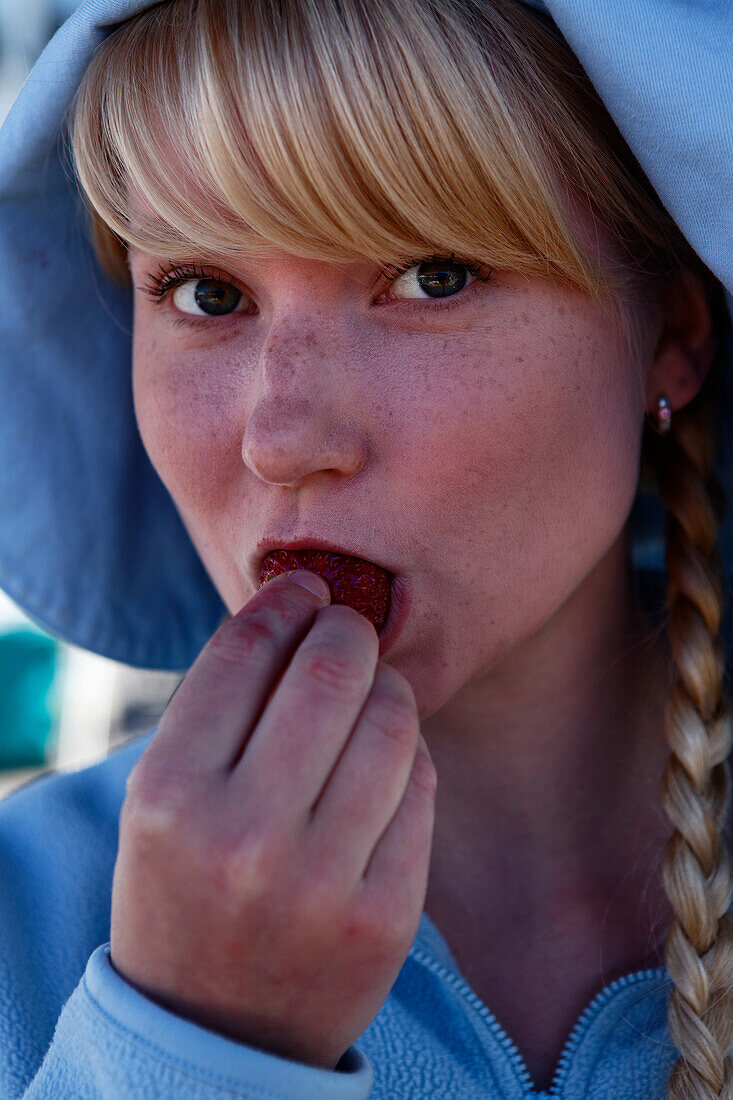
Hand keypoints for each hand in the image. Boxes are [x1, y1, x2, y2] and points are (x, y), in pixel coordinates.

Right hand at [110, 569, 436, 1068]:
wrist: (216, 1033)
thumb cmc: (185, 890)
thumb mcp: (164, 802)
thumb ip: (221, 709)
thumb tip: (301, 606)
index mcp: (168, 796)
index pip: (243, 655)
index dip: (284, 602)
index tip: (306, 587)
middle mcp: (242, 836)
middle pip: (328, 674)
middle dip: (348, 630)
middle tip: (349, 627)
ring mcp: (321, 881)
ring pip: (392, 721)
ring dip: (388, 687)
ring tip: (371, 690)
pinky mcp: (387, 913)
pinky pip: (421, 786)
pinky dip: (410, 754)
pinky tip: (387, 758)